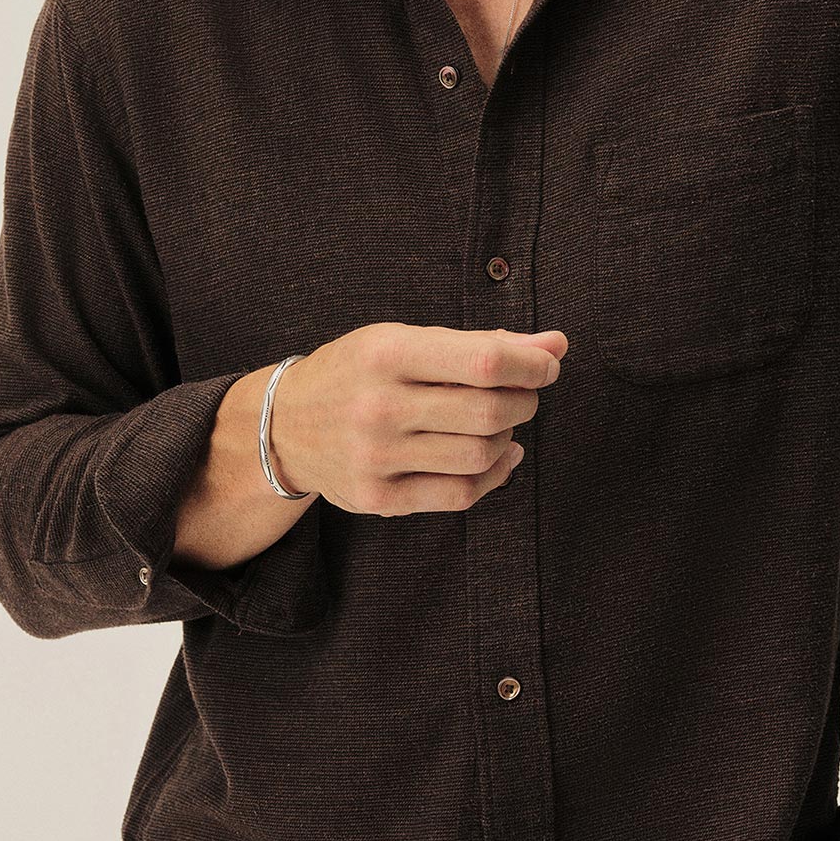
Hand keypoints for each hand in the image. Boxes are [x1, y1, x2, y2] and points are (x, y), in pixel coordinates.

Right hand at [267, 323, 567, 511]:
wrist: (283, 426)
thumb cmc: (358, 373)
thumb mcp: (405, 341)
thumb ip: (480, 343)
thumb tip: (556, 344)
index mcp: (386, 353)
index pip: (485, 361)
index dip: (532, 364)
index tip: (546, 365)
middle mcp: (379, 407)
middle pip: (489, 411)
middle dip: (524, 401)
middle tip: (523, 394)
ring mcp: (376, 458)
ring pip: (481, 455)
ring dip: (508, 436)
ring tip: (499, 423)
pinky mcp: (378, 499)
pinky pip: (461, 494)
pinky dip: (494, 476)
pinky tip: (498, 457)